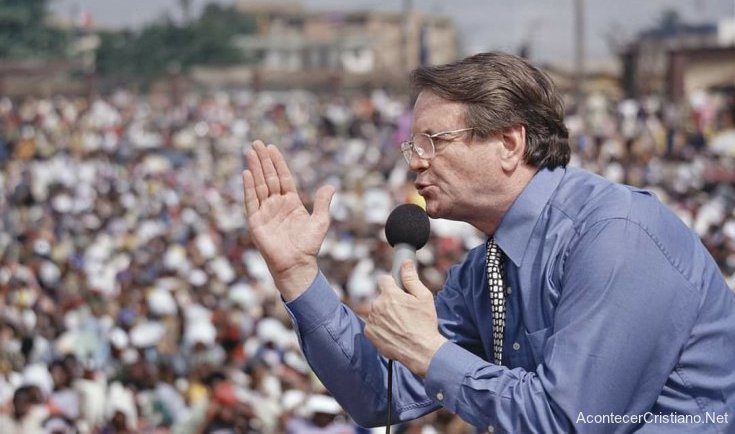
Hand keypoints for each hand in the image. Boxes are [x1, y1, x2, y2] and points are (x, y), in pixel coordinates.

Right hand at [242, 140, 334, 299]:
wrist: (297, 264)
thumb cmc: (309, 246)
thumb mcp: (320, 222)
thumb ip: (322, 203)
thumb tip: (330, 186)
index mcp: (291, 202)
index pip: (283, 177)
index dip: (277, 162)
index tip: (272, 147)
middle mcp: (276, 204)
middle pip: (268, 177)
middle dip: (263, 160)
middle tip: (256, 142)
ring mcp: (265, 211)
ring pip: (259, 185)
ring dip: (255, 168)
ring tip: (250, 152)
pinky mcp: (256, 221)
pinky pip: (251, 201)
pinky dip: (249, 187)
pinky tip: (247, 173)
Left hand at [365, 261, 446, 376]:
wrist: (421, 351)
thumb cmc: (425, 323)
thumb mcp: (424, 297)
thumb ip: (411, 278)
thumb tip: (405, 263)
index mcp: (390, 294)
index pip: (384, 279)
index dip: (392, 284)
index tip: (399, 291)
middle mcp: (377, 305)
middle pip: (381, 297)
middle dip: (390, 301)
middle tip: (404, 312)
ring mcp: (371, 320)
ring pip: (376, 311)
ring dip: (384, 315)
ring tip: (400, 325)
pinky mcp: (369, 333)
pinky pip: (373, 325)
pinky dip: (380, 327)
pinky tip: (393, 332)